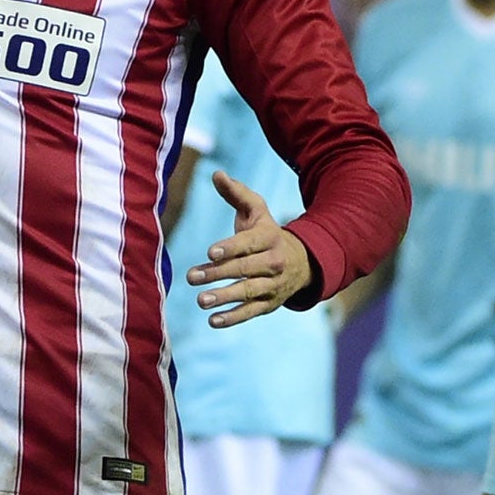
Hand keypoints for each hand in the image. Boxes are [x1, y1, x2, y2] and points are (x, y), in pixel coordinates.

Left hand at [185, 171, 313, 326]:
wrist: (302, 262)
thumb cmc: (267, 233)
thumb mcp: (257, 211)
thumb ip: (236, 193)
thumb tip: (216, 174)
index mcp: (270, 237)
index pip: (249, 243)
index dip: (230, 248)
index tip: (210, 253)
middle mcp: (274, 262)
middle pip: (245, 269)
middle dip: (218, 274)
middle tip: (192, 277)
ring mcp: (273, 285)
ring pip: (248, 292)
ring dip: (224, 297)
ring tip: (201, 300)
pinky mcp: (269, 304)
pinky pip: (251, 312)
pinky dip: (233, 318)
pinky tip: (213, 321)